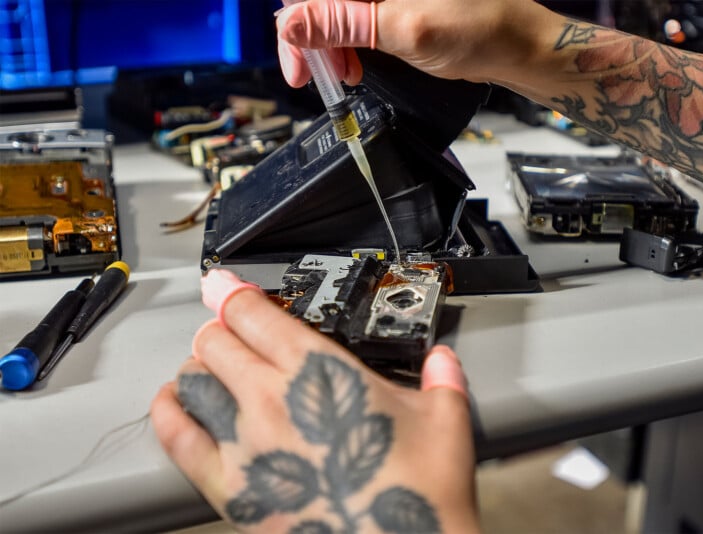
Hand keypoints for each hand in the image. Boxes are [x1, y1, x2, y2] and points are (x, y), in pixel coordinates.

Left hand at [151, 269, 478, 532]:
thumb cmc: (418, 495)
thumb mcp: (444, 422)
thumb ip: (442, 380)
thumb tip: (442, 362)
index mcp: (319, 371)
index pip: (253, 313)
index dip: (232, 292)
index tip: (224, 284)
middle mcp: (272, 399)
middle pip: (216, 340)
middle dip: (220, 328)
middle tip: (232, 330)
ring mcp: (245, 444)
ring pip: (192, 382)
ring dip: (199, 367)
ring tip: (211, 368)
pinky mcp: (230, 488)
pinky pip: (177, 439)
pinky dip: (169, 412)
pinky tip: (174, 404)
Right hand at [276, 0, 555, 87]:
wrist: (518, 45)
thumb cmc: (480, 30)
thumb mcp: (404, 30)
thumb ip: (343, 24)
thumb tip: (290, 23)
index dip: (296, 25)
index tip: (298, 65)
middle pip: (320, 0)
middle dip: (311, 38)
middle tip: (314, 77)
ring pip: (335, 9)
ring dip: (329, 43)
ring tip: (343, 74)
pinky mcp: (394, 2)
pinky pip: (355, 16)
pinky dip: (348, 41)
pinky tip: (354, 62)